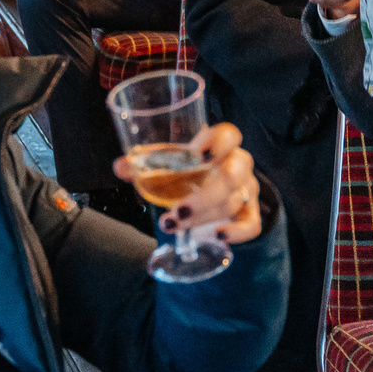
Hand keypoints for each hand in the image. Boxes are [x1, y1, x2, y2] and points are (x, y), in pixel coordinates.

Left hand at [117, 122, 263, 245]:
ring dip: (201, 218)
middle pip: (232, 175)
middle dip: (204, 196)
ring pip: (232, 202)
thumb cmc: (192, 171)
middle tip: (178, 211)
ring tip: (172, 224)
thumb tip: (120, 166)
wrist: (217, 188)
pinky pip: (252, 223)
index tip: (197, 153)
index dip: (217, 142)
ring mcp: (247, 189)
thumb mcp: (173, 163)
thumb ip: (147, 162)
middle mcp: (238, 164)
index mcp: (220, 145)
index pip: (229, 135)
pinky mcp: (250, 212)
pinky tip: (217, 236)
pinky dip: (236, 232)